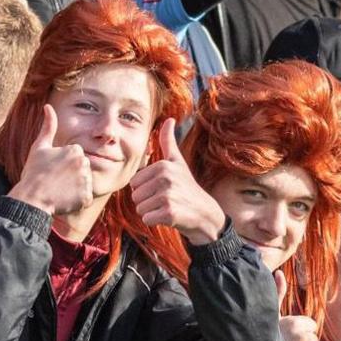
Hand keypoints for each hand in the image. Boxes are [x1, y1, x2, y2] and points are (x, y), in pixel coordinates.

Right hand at [9, 105, 92, 216]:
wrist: (31, 199)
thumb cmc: (33, 172)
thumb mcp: (39, 147)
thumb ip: (48, 126)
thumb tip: (48, 106)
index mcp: (75, 150)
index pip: (75, 157)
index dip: (63, 164)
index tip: (52, 170)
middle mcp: (84, 163)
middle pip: (82, 169)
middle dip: (71, 175)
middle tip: (55, 181)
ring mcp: (86, 181)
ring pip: (84, 183)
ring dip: (74, 188)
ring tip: (59, 190)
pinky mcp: (86, 197)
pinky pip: (85, 198)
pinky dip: (77, 201)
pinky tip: (64, 200)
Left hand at [129, 118, 225, 245]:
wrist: (206, 214)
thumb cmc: (188, 187)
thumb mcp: (178, 162)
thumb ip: (168, 142)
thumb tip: (169, 119)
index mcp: (163, 166)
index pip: (134, 183)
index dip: (145, 190)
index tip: (162, 189)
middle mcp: (165, 179)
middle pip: (135, 197)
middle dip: (147, 202)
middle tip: (166, 200)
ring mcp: (168, 196)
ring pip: (140, 209)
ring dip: (151, 212)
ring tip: (168, 208)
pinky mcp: (169, 213)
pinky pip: (147, 219)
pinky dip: (155, 222)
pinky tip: (169, 217)